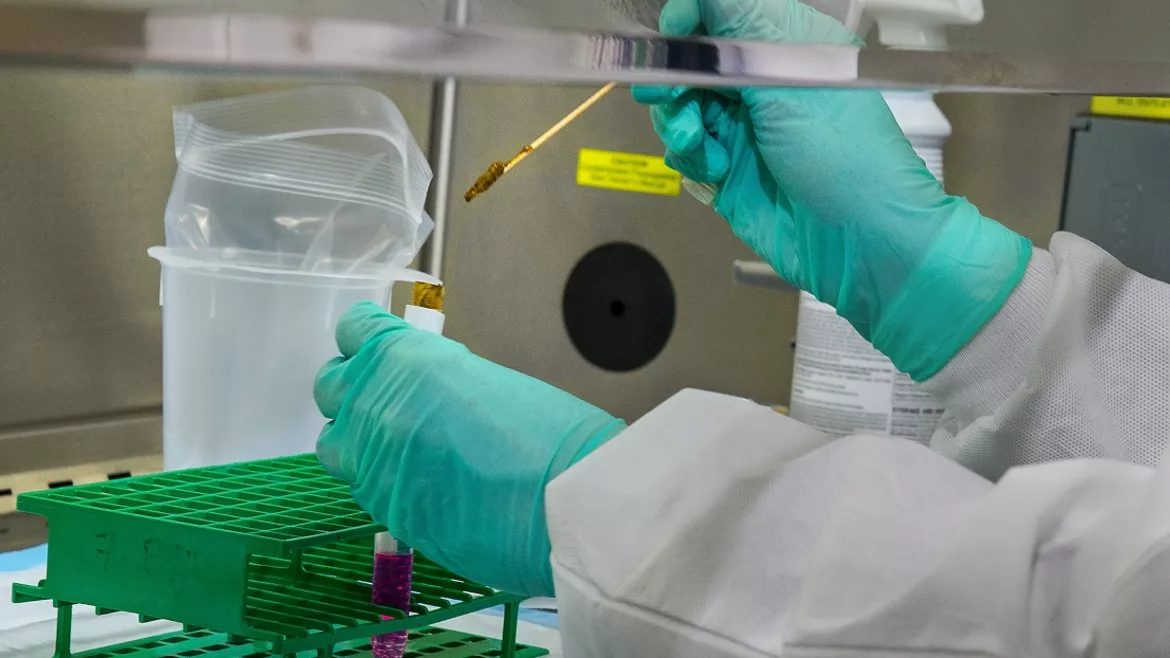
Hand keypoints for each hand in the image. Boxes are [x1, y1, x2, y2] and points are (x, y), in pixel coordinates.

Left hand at [314, 302, 625, 595]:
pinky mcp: (383, 509)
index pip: (354, 330)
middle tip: (390, 400)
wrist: (557, 499)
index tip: (378, 347)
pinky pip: (363, 486)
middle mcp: (373, 404)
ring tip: (398, 447)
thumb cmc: (544, 432)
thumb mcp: (483, 378)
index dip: (367, 340)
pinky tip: (421, 483)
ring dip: (357, 440)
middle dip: (356, 390)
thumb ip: (435, 380)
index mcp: (402, 357)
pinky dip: (383, 481)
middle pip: (331, 386)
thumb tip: (424, 393)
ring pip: (334, 444)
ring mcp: (370, 461)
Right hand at [634, 0, 1030, 379]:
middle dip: (673, 79)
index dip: (690, 20)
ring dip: (680, 124)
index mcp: (785, 46)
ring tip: (700, 145)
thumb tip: (690, 0)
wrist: (859, 238)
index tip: (670, 35)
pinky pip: (687, 152)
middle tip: (666, 97)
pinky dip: (692, 159)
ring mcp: (744, 129)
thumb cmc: (842, 153)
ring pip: (681, 108)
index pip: (721, 14)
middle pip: (691, 63)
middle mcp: (762, 84)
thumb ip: (736, 29)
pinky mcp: (729, 171)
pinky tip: (716, 172)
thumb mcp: (789, 76)